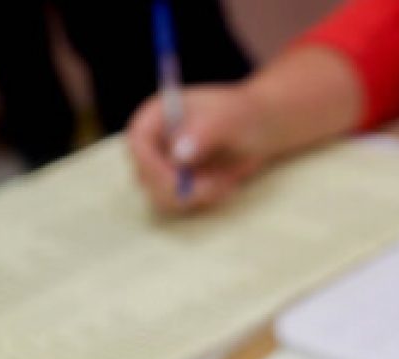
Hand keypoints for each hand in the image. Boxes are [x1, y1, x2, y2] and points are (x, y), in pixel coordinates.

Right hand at [127, 83, 275, 213]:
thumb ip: (204, 132)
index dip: (151, 165)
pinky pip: (181, 204)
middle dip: (180, 189)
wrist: (261, 127)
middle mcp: (155, 141)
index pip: (137, 142)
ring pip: (163, 196)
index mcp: (158, 114)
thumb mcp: (228, 119)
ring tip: (224, 181)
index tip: (178, 180)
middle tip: (214, 186)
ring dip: (196, 197)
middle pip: (146, 177)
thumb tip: (179, 155)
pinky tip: (224, 185)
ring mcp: (165, 165)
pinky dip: (203, 201)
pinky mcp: (179, 184)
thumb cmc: (244, 114)